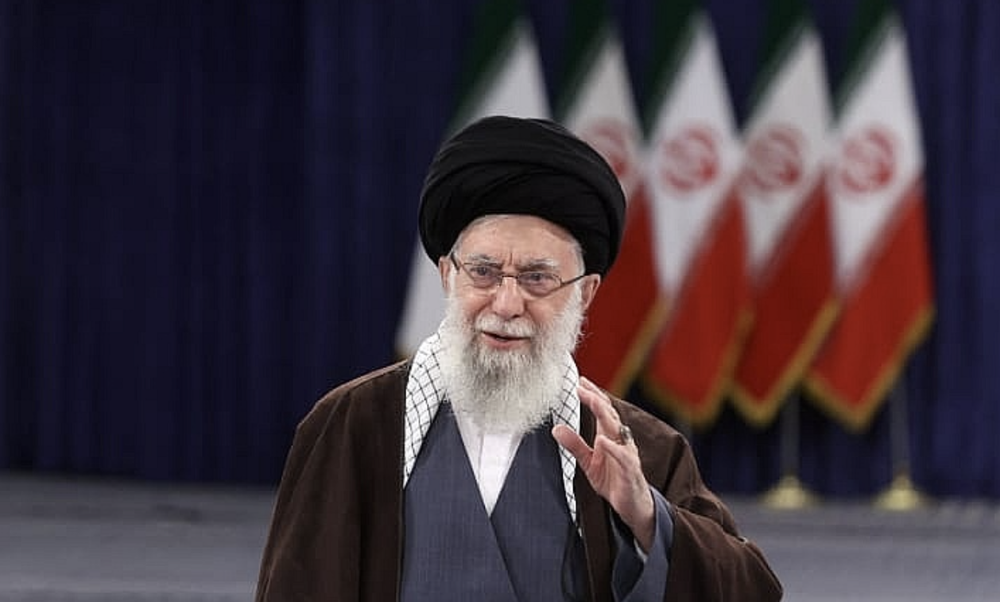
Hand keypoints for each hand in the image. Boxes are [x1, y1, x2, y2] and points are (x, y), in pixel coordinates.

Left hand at [552, 376, 654, 551]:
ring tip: (591, 400)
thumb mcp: (588, 462)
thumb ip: (575, 445)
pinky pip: (623, 456)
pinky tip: (602, 441)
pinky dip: (613, 448)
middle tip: (581, 385)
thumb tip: (555, 429)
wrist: (632, 505)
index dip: (592, 395)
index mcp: (610, 436)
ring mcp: (627, 454)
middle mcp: (621, 441)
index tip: (579, 381)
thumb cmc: (613, 480)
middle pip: (609, 414)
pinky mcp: (630, 470)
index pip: (602, 410)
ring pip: (618, 429)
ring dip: (604, 414)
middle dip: (596, 398)